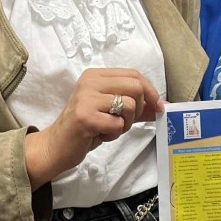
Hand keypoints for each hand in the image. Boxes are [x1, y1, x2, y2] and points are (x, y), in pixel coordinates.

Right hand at [24, 68, 162, 185]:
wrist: (56, 146)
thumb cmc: (86, 128)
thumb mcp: (111, 111)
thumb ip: (136, 106)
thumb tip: (163, 105)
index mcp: (96, 75)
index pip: (134, 74)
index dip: (150, 91)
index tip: (158, 106)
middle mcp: (90, 81)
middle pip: (136, 87)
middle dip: (140, 108)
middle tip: (125, 121)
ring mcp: (87, 98)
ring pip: (130, 106)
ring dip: (125, 124)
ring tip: (109, 128)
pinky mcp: (86, 117)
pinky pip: (118, 124)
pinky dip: (114, 134)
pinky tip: (100, 134)